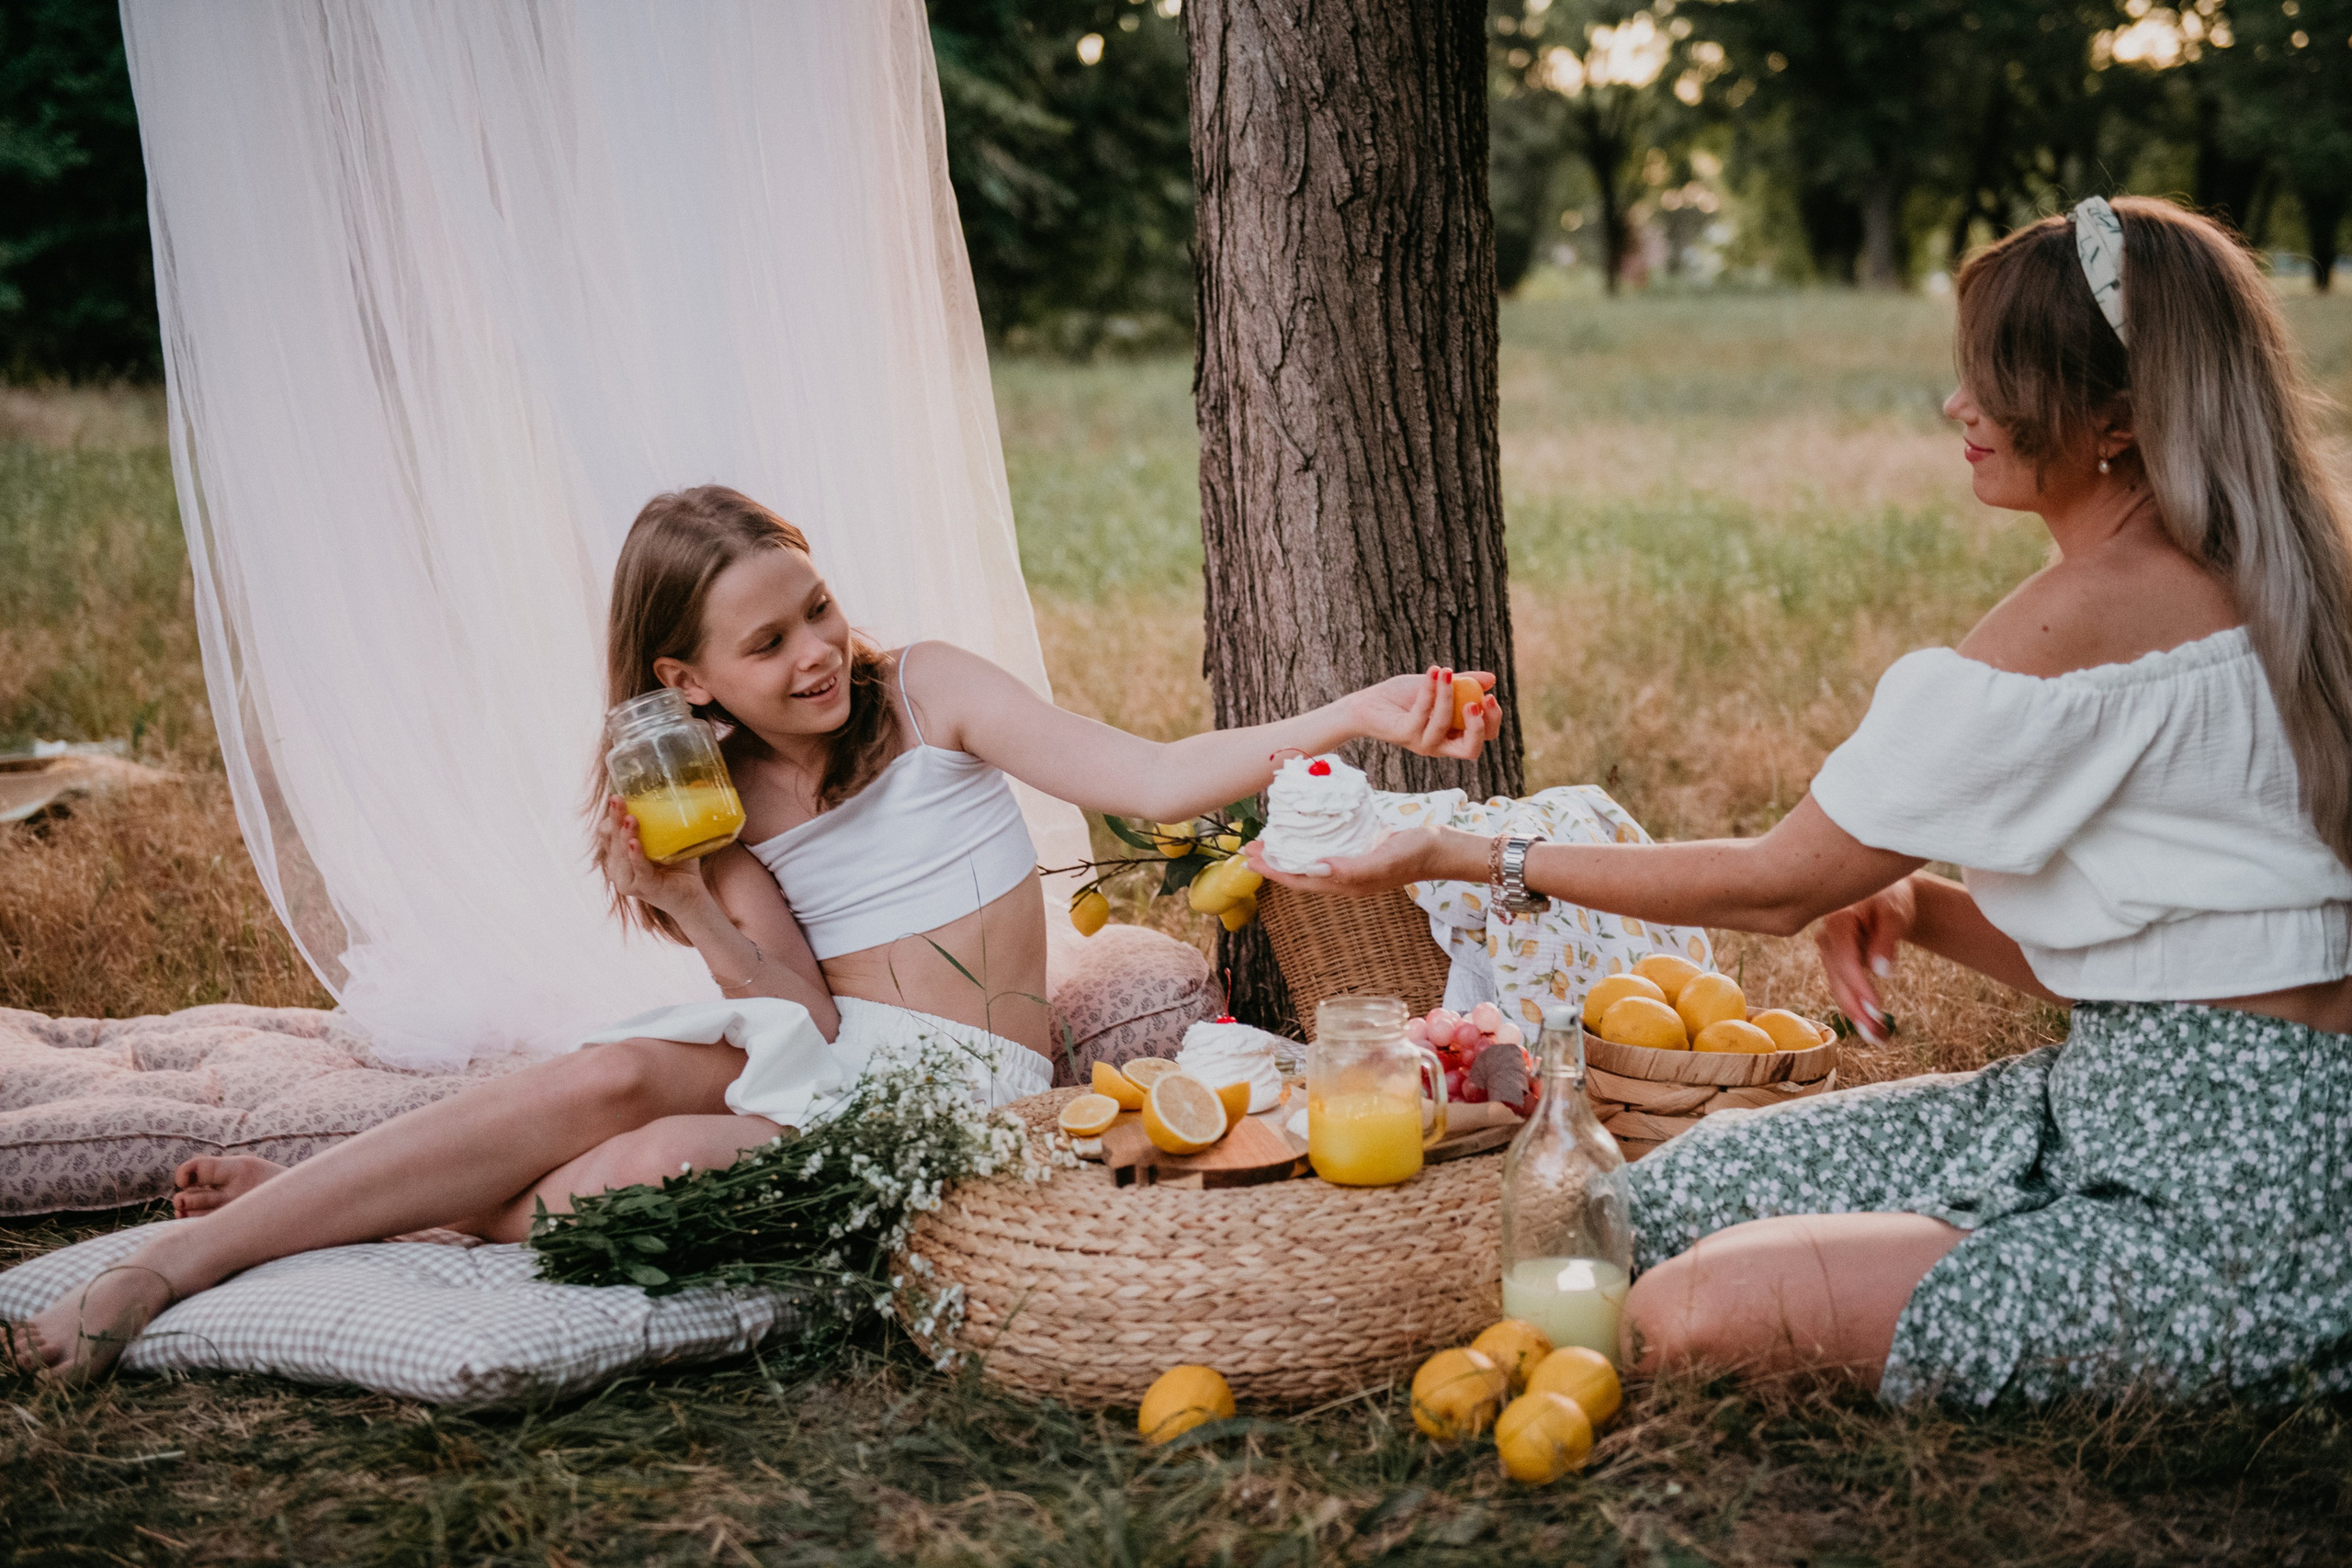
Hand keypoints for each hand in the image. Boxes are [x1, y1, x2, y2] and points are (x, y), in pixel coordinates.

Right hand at [595, 796, 713, 917]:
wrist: (693, 895)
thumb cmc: (679, 864)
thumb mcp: (670, 838)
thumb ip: (666, 819)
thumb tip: (678, 784)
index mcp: (619, 853)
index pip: (606, 831)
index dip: (610, 815)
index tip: (618, 796)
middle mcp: (617, 866)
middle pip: (610, 838)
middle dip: (613, 817)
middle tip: (617, 798)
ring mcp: (626, 879)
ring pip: (620, 853)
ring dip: (623, 834)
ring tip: (630, 819)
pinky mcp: (641, 888)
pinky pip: (637, 869)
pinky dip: (635, 855)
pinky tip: (634, 843)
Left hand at [1242, 824, 1446, 895]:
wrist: (1441, 848)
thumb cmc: (1414, 855)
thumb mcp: (1382, 860)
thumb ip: (1350, 869)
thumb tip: (1316, 868)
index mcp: (1346, 884)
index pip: (1300, 880)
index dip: (1273, 870)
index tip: (1251, 857)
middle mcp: (1345, 877)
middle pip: (1300, 871)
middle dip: (1275, 861)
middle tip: (1251, 845)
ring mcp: (1352, 863)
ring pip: (1311, 859)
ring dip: (1289, 849)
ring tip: (1271, 837)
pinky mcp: (1359, 849)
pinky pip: (1327, 846)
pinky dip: (1310, 838)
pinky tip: (1304, 826)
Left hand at [1348, 668, 1499, 759]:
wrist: (1367, 703)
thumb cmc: (1402, 697)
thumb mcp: (1438, 686)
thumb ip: (1464, 683)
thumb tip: (1492, 678)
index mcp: (1453, 735)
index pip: (1483, 737)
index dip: (1492, 720)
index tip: (1489, 696)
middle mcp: (1440, 745)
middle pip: (1472, 749)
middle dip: (1480, 726)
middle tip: (1478, 701)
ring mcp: (1422, 743)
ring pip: (1444, 725)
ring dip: (1448, 696)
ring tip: (1445, 671)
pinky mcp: (1404, 735)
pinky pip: (1422, 712)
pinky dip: (1429, 689)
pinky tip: (1433, 671)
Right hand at [1813, 876, 1915, 1044]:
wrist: (1883, 893)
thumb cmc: (1890, 898)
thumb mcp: (1895, 914)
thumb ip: (1887, 940)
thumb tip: (1881, 971)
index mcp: (1838, 921)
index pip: (1845, 959)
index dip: (1859, 985)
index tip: (1877, 1008)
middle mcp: (1826, 938)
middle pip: (1838, 980)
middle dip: (1857, 1010)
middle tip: (1878, 1037)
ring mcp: (1827, 952)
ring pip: (1838, 989)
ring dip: (1857, 1016)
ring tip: (1880, 1039)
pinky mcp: (1834, 963)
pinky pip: (1843, 988)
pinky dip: (1857, 1008)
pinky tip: (1873, 1028)